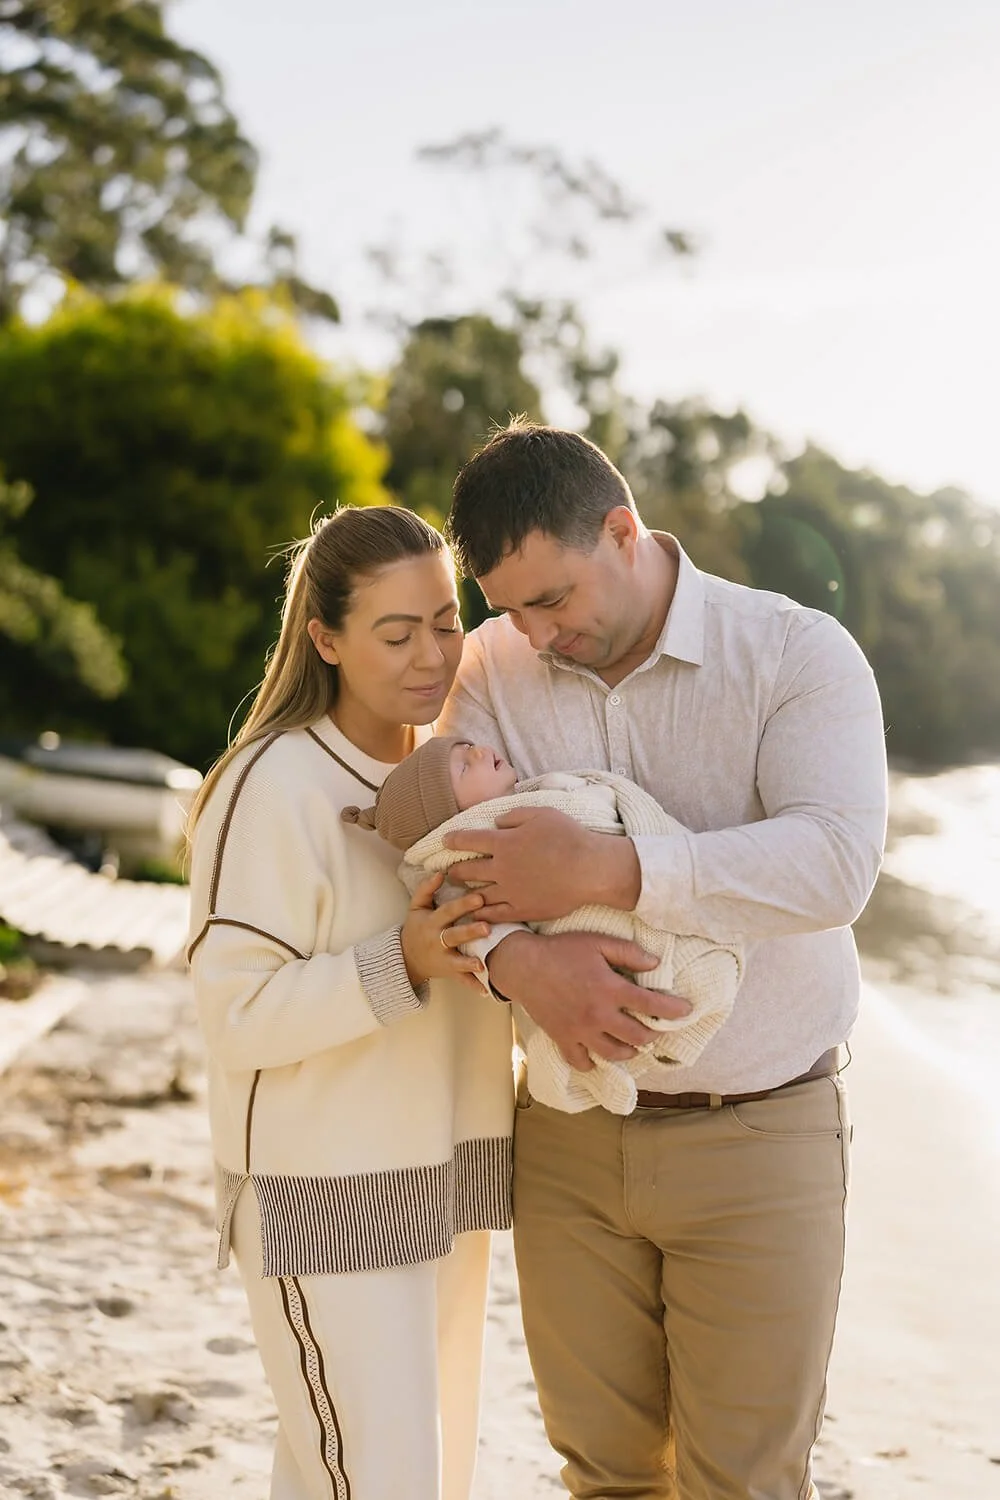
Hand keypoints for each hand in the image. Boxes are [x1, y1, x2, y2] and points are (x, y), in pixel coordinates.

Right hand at [400, 874, 490, 991]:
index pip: (448, 911)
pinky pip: (461, 981)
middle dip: (470, 932)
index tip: (480, 897)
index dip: (463, 904)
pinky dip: (473, 986)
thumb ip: (426, 889)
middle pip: (454, 936)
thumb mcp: (416, 907)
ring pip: (457, 961)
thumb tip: (440, 872)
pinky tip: (486, 990)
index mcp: (431, 922)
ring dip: (469, 963)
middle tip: (487, 927)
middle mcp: (437, 941)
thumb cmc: (416, 928)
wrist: (406, 959)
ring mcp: (443, 959)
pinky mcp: (448, 973)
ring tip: (482, 964)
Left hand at [444, 807, 640, 921]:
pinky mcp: (522, 909)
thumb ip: (514, 816)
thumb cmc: (568, 837)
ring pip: (478, 895)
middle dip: (454, 870)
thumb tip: (497, 822)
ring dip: (465, 893)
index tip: (445, 841)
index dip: (454, 840)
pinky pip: (495, 914)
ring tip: (459, 894)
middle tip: (447, 872)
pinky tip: (476, 914)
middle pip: (468, 871)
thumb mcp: (541, 814)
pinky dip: (482, 914)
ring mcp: (510, 892)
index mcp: (504, 843)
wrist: (589, 869)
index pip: (469, 841)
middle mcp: (501, 869)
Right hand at [488, 930, 690, 1069]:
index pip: (651, 1004)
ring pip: (614, 1054)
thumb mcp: (597, 942)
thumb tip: (655, 964)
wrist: (523, 965)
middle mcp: (598, 1015)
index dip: (673, 1010)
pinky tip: (599, 1056)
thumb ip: (628, 953)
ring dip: (630, 1050)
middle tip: (657, 1027)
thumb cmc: (561, 951)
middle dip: (654, 1033)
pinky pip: (582, 1062)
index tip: (686, 1011)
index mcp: (609, 989)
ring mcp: (580, 1031)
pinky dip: (593, 1063)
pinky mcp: (563, 1039)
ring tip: (634, 1044)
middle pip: (637, 1036)